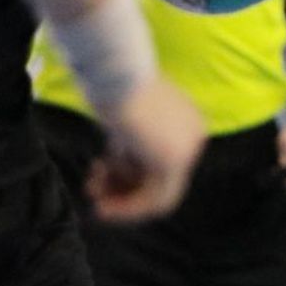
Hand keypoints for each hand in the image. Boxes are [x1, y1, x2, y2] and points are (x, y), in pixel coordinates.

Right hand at [88, 75, 205, 221]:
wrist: (116, 76)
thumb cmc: (114, 89)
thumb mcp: (129, 123)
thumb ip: (134, 148)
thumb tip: (124, 177)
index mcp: (189, 121)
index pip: (163, 160)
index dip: (128, 173)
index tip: (98, 171)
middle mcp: (195, 135)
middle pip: (162, 177)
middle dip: (123, 188)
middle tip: (91, 190)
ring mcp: (189, 150)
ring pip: (158, 194)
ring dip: (121, 201)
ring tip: (90, 192)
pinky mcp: (175, 162)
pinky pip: (156, 200)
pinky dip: (128, 208)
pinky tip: (102, 207)